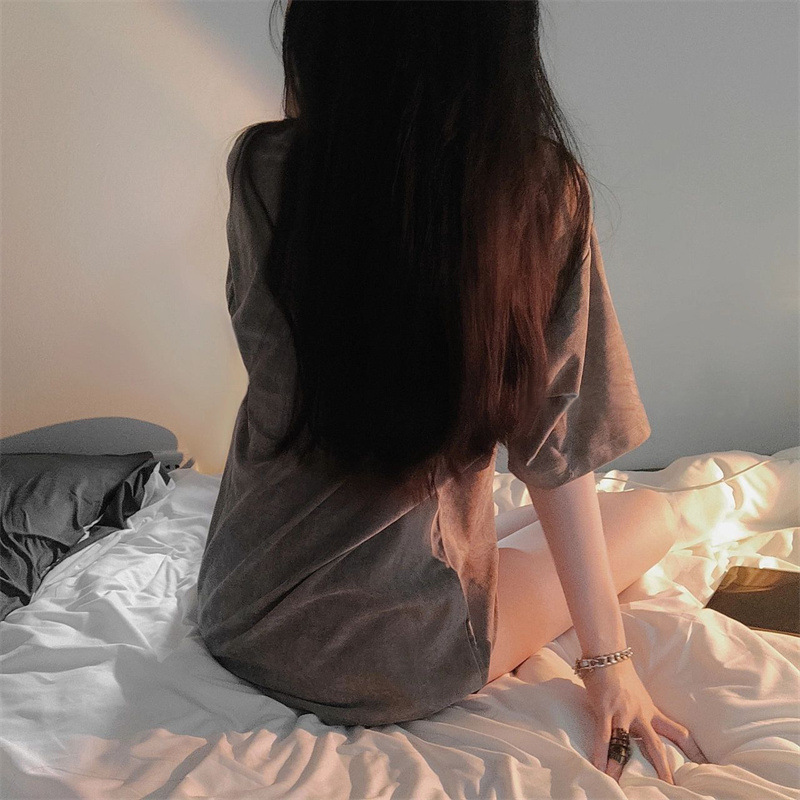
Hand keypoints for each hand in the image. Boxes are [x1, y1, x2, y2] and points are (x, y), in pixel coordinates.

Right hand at [582, 659, 708, 783]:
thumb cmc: (621, 675)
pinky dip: (601, 752)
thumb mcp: (639, 696)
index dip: (692, 750)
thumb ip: (643, 712)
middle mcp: (641, 715)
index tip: (705, 765)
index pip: (679, 732)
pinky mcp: (605, 710)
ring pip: (627, 744)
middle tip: (671, 788)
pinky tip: (600, 767)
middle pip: (656, 746)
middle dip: (663, 769)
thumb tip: (643, 729)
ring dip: (623, 765)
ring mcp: (623, 713)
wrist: (607, 655)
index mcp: (652, 711)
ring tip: (623, 784)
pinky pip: (604, 735)